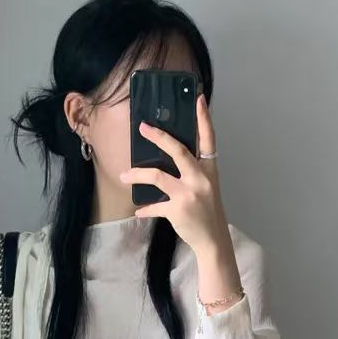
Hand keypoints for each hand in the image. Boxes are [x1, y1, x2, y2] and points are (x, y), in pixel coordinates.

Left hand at [119, 93, 229, 253]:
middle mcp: (200, 178)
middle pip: (178, 151)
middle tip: (143, 127)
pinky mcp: (177, 210)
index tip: (199, 99)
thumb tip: (170, 155)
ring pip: (158, 176)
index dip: (204, 118)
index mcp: (209, 169)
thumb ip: (192, 171)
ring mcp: (188, 194)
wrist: (213, 240)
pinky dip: (146, 209)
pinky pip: (155, 206)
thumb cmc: (207, 211)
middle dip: (159, 137)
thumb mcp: (206, 186)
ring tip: (124, 176)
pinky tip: (139, 211)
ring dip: (137, 175)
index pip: (208, 139)